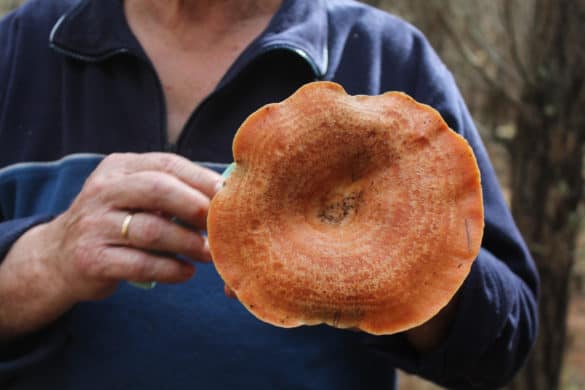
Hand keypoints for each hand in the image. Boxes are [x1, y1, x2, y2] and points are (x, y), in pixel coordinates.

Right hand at [41, 152, 221, 300]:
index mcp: (118, 167)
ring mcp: (94, 225)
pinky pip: (141, 264)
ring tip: (208, 253)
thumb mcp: (134, 195)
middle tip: (220, 225)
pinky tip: (186, 272)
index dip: (202, 179)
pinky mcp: (92, 259)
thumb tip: (226, 193)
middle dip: (196, 206)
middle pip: (158, 189)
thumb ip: (172, 190)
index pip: (167, 164)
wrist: (59, 256)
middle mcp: (103, 190)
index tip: (229, 196)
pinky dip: (170, 269)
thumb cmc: (115, 222)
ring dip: (188, 243)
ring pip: (152, 230)